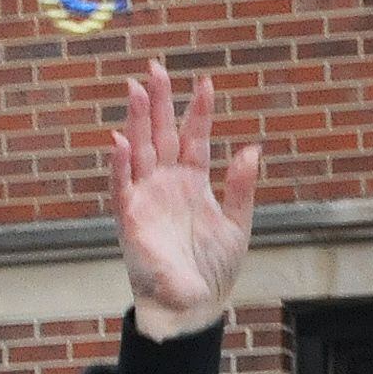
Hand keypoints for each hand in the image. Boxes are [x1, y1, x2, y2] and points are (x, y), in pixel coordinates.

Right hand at [111, 61, 261, 339]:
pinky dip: (121, 165)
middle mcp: (167, 184)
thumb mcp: (237, 225)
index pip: (194, 138)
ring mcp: (147, 198)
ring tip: (135, 89)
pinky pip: (122, 187)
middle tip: (156, 67)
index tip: (206, 82)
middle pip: (161, 134)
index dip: (198, 111)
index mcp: (192, 182)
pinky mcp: (130, 220)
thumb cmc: (213, 268)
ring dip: (135, 121)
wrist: (194, 307)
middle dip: (158, 102)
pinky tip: (121, 142)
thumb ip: (242, 187)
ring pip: (139, 151)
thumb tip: (252, 149)